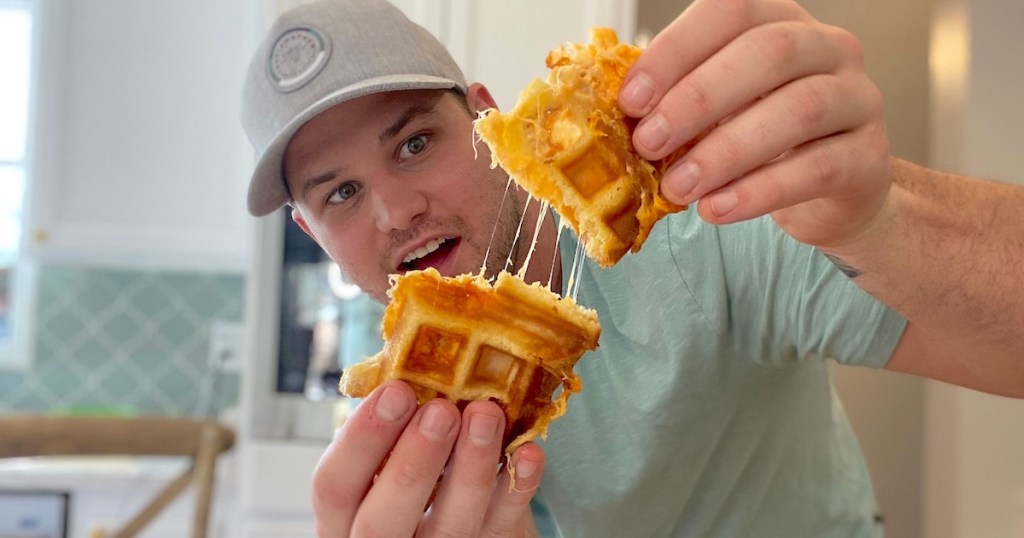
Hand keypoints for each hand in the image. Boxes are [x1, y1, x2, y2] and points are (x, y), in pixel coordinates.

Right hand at [312, 380, 544, 536]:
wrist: (468, 524)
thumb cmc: (416, 476)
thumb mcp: (388, 455)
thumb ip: (391, 424)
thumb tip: (413, 355)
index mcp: (345, 513)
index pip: (334, 484)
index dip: (361, 439)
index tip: (396, 390)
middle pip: (381, 522)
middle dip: (413, 463)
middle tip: (441, 410)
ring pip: (449, 528)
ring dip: (470, 468)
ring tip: (486, 415)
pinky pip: (505, 525)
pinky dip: (518, 486)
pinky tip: (529, 450)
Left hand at [620, 0, 890, 248]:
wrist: (830, 192)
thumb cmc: (761, 140)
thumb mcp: (718, 111)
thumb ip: (678, 102)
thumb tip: (616, 118)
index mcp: (780, 20)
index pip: (729, 10)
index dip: (676, 51)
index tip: (630, 100)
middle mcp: (828, 47)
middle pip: (768, 53)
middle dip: (697, 100)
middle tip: (649, 144)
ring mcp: (858, 99)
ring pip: (798, 110)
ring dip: (726, 151)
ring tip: (678, 187)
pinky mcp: (869, 159)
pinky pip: (816, 169)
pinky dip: (758, 192)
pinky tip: (716, 210)